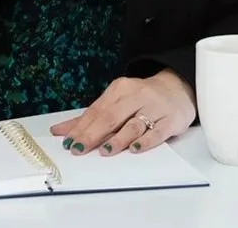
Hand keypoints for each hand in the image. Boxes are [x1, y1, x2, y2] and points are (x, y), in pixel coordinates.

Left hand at [49, 69, 195, 156]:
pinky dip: (145, 141)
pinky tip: (135, 149)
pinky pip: (157, 132)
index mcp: (120, 89)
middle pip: (111, 116)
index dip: (81, 127)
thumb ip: (90, 117)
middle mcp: (136, 96)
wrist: (178, 87)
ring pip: (133, 124)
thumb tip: (60, 131)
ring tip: (105, 151)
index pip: (96, 110)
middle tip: (79, 149)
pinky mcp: (171, 120)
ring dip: (118, 138)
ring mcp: (154, 108)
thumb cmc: (141, 98)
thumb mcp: (116, 101)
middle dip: (93, 134)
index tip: (68, 142)